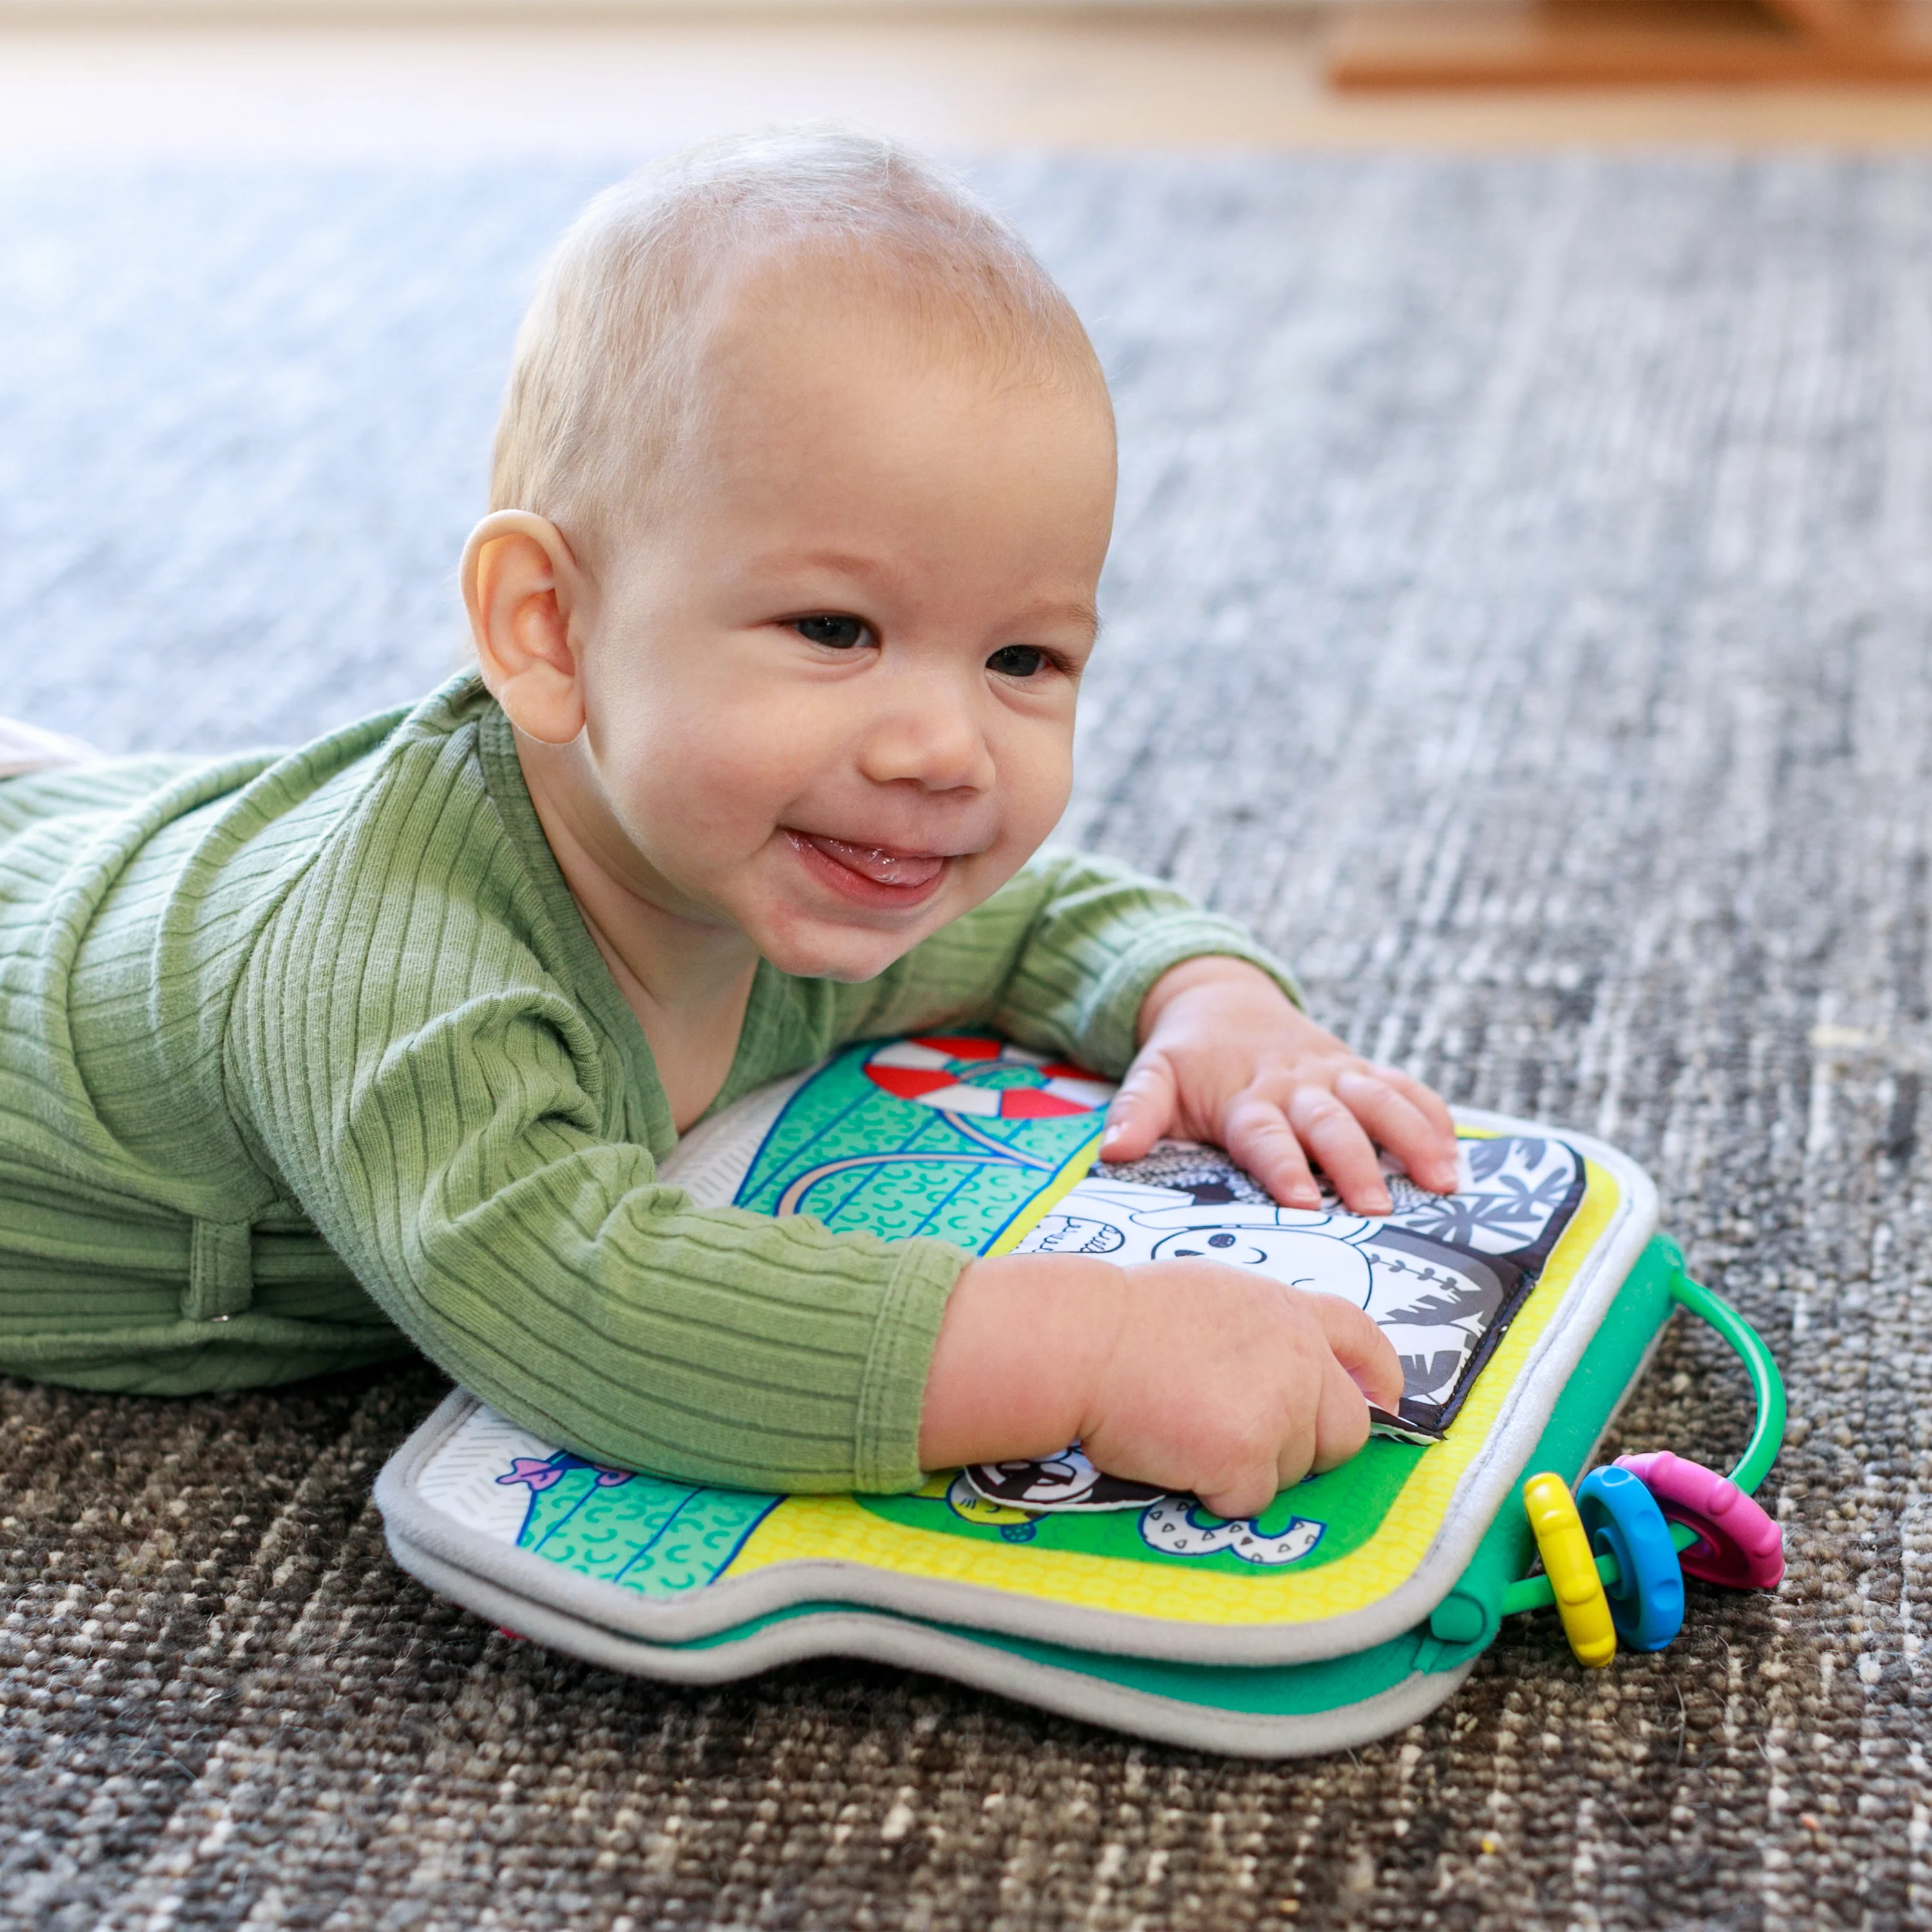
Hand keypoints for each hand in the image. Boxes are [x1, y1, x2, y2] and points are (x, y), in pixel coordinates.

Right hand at [919, 1252, 1404, 1517]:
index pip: (1363, 1341)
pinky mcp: (1247, 1455)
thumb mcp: (1210, 1296)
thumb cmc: (1122, 1318)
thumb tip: (1281, 1368)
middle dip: (1308, 1448)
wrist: (1080, 1342)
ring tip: (1189, 1433)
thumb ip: (1260, 1330)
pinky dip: (1215, 1491)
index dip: (1379, 1379)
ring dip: (1251, 1468)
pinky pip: (1250, 1498)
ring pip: (1296, 1470)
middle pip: (1346, 1429)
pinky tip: (1176, 1456)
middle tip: (1245, 1442)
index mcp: (1286, 1311)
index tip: (1382, 1404)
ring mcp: (1279, 1407)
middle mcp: (1298, 1357)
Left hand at [1101, 957, 1458, 1212]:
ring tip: (1441, 1180)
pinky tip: (1458, 1153)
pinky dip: (1433, 1116)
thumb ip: (1135, 1111)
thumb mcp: (1151, 1078)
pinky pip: (1405, 1088)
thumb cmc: (1186, 1059)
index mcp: (1244, 1097)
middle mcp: (1295, 1085)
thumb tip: (1113, 1150)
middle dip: (1356, 1163)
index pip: (1264, 1135)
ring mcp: (1334, 1075)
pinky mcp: (1359, 1070)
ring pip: (1380, 1101)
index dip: (1283, 1166)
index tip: (1303, 1201)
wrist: (1219, 1000)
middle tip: (1378, 1208)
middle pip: (1330, 1123)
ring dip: (1412, 1138)